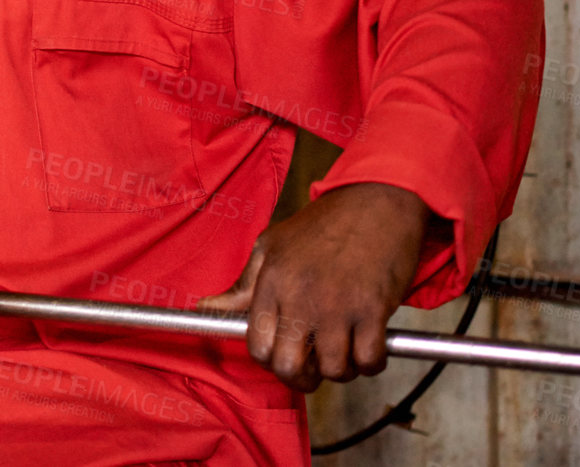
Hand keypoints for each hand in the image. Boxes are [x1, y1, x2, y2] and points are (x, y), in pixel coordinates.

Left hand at [196, 183, 437, 391]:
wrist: (375, 202)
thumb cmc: (322, 226)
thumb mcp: (272, 246)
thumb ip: (242, 285)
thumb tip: (204, 307)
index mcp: (271, 282)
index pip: (256, 346)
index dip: (270, 361)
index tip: (284, 355)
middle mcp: (300, 297)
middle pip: (289, 367)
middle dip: (302, 377)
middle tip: (315, 364)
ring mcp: (337, 305)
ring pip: (333, 370)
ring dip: (341, 370)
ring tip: (344, 349)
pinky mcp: (373, 309)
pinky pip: (369, 360)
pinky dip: (371, 362)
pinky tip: (368, 344)